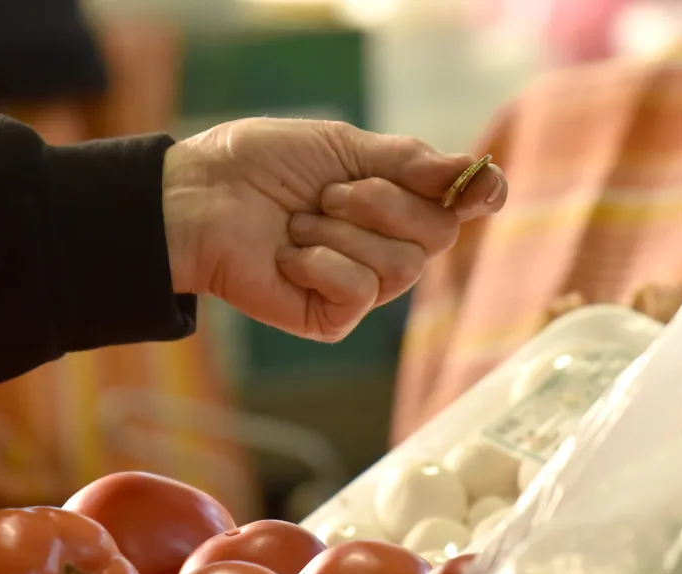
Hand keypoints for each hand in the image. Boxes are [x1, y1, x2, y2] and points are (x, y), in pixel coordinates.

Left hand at [161, 118, 507, 340]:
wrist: (198, 199)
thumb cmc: (262, 166)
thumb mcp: (339, 148)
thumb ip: (408, 162)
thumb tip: (477, 171)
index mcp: (396, 200)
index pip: (460, 206)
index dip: (480, 195)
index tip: (484, 188)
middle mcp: (389, 245)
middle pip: (438, 234)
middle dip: (382, 204)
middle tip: (328, 194)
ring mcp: (364, 285)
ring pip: (401, 266)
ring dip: (340, 233)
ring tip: (297, 223)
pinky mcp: (335, 317)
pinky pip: (360, 291)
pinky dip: (320, 264)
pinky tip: (289, 257)